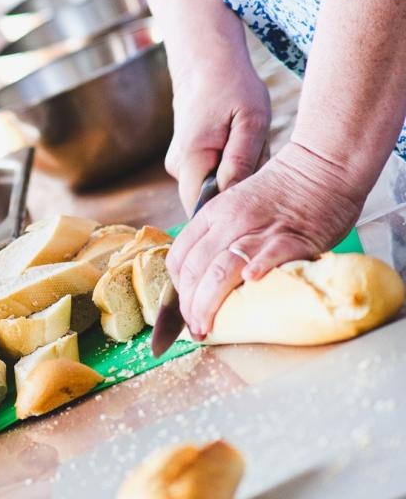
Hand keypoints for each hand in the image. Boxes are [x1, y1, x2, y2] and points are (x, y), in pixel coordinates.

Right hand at [165, 59, 270, 213]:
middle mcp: (178, 168)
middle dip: (239, 188)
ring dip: (237, 175)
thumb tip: (232, 196)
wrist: (206, 63)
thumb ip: (241, 161)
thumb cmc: (233, 87)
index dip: (229, 209)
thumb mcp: (251, 121)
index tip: (255, 190)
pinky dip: (231, 166)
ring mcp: (179, 166)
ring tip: (248, 143)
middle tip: (257, 154)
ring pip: (214, 188)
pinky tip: (238, 143)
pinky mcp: (186, 162)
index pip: (203, 209)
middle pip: (211, 201)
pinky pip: (211, 176)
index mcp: (191, 160)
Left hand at [166, 142, 365, 337]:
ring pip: (220, 270)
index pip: (180, 257)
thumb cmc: (283, 194)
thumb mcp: (238, 208)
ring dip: (208, 303)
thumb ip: (221, 237)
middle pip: (195, 269)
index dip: (177, 290)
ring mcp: (259, 230)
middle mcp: (229, 222)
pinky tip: (250, 286)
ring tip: (207, 327)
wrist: (322, 168)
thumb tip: (207, 275)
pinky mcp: (291, 238)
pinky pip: (268, 255)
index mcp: (212, 214)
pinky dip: (256, 271)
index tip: (183, 310)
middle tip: (195, 330)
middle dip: (189, 306)